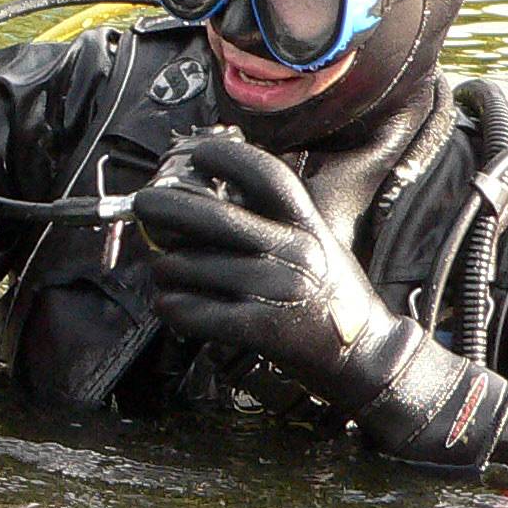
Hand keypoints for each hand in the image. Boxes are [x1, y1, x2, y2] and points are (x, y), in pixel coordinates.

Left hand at [130, 134, 404, 383]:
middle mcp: (293, 251)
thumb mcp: (314, 242)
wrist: (363, 354)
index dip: (226, 156)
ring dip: (165, 269)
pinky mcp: (261, 328)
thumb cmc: (328, 293)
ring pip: (190, 266)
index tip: (196, 153)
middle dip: (165, 206)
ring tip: (166, 273)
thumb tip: (208, 193)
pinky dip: (172, 307)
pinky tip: (170, 304)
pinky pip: (193, 311)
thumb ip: (273, 219)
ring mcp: (276, 289)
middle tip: (143, 204)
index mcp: (306, 224)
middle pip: (213, 216)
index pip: (266, 175)